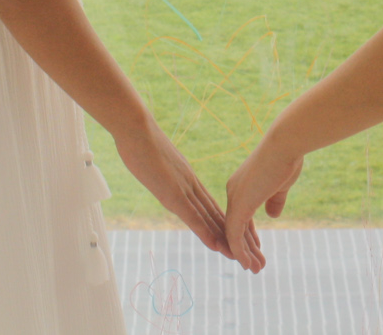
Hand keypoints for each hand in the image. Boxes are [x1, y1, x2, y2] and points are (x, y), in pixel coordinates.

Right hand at [115, 117, 247, 264]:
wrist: (135, 126)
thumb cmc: (140, 139)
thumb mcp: (157, 160)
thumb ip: (165, 170)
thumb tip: (165, 176)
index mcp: (187, 179)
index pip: (210, 206)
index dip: (224, 222)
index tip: (236, 236)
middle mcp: (190, 185)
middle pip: (215, 215)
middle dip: (231, 235)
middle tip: (248, 251)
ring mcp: (182, 189)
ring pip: (208, 219)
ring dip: (223, 239)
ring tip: (238, 256)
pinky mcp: (171, 193)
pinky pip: (192, 216)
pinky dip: (205, 232)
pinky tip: (216, 246)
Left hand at [224, 134, 303, 272]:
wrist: (285, 145)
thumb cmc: (286, 158)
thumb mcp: (280, 183)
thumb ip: (274, 200)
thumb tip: (272, 215)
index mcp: (241, 185)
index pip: (241, 215)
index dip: (248, 234)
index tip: (257, 248)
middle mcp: (233, 192)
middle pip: (236, 226)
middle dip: (246, 248)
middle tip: (255, 265)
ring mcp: (234, 199)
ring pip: (234, 234)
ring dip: (245, 255)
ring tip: (255, 270)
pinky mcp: (239, 207)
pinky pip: (234, 236)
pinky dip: (240, 252)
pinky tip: (248, 264)